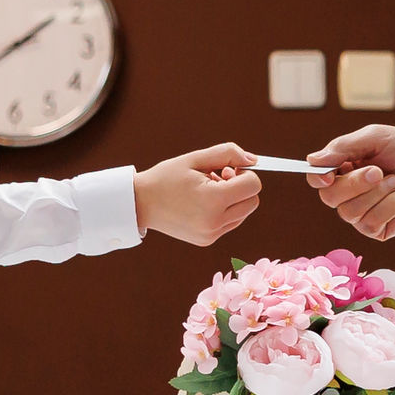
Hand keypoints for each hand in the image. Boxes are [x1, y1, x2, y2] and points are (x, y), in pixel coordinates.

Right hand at [134, 143, 259, 245]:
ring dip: (234, 199)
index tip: (226, 169)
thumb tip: (254, 160)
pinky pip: (231, 222)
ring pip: (244, 212)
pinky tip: (203, 203)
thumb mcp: (195, 159)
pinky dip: (225, 211)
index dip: (244, 173)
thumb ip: (228, 154)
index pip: (253, 185)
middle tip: (218, 177)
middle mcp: (215, 222)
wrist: (140, 203)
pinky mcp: (207, 240)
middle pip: (253, 201)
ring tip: (207, 190)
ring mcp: (211, 234)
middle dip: (241, 186)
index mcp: (213, 200)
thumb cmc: (166, 178)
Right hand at [311, 124, 394, 240]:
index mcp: (345, 168)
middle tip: (379, 171)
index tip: (328, 174)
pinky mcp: (377, 230)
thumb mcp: (378, 138)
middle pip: (329, 196)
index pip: (317, 177)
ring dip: (377, 193)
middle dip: (355, 183)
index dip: (318, 177)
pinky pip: (369, 223)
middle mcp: (350, 192)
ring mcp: (362, 213)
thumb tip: (312, 160)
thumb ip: (344, 147)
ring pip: (348, 212)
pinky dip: (390, 206)